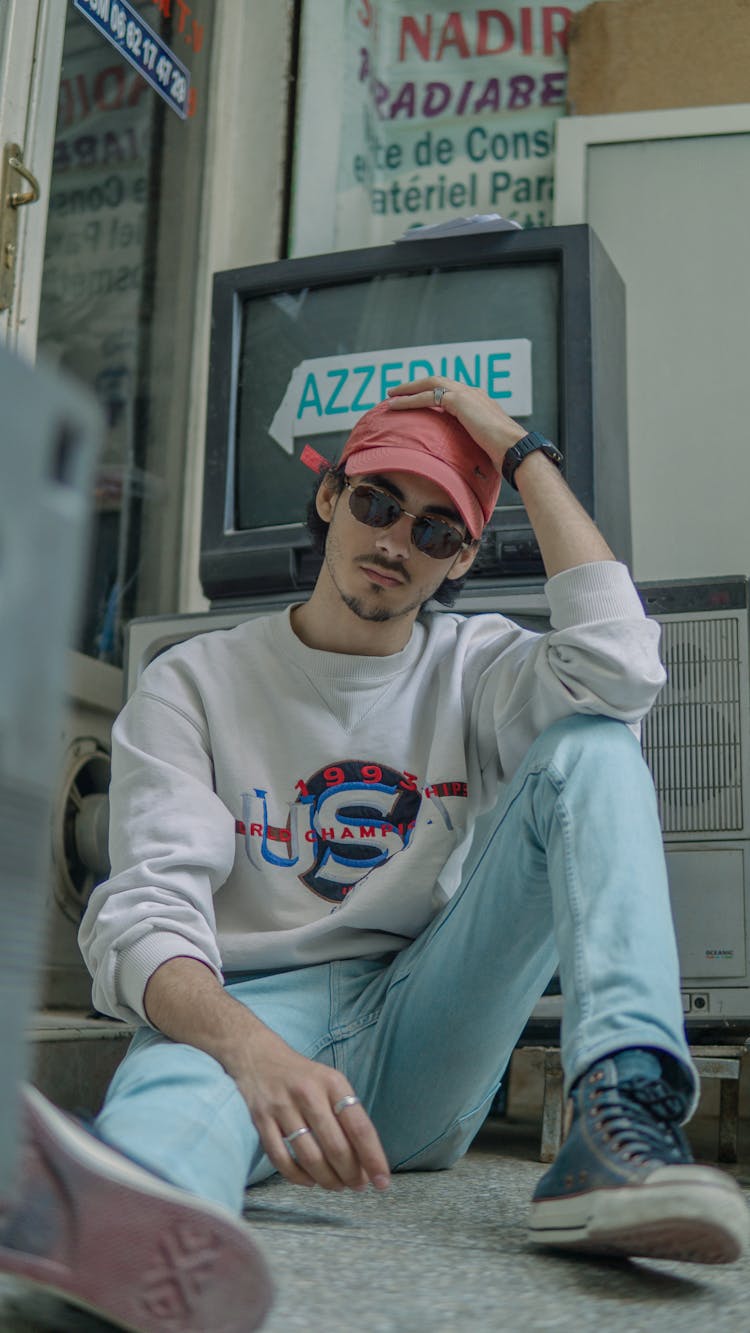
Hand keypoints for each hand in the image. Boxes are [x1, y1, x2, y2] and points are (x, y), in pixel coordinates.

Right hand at [233, 1024, 390, 1192]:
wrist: (259, 1057)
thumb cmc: (305, 1077)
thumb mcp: (331, 1083)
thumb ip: (347, 1117)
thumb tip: (366, 1161)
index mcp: (333, 1083)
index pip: (359, 1127)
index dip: (373, 1158)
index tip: (382, 1181)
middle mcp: (308, 1094)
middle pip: (335, 1146)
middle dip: (351, 1174)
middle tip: (358, 1186)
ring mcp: (282, 1107)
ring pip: (310, 1157)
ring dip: (327, 1179)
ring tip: (337, 1186)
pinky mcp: (261, 1120)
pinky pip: (280, 1158)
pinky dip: (297, 1177)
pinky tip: (309, 1181)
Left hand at [386, 377, 525, 470]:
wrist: (513, 449)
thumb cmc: (503, 454)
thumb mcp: (484, 445)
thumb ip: (473, 442)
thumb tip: (465, 458)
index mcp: (480, 401)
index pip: (451, 391)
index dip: (432, 393)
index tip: (418, 399)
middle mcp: (473, 392)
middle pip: (438, 382)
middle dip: (416, 385)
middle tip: (397, 392)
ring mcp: (467, 394)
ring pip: (430, 385)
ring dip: (408, 389)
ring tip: (391, 396)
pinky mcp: (459, 400)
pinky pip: (428, 397)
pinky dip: (410, 400)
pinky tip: (396, 405)